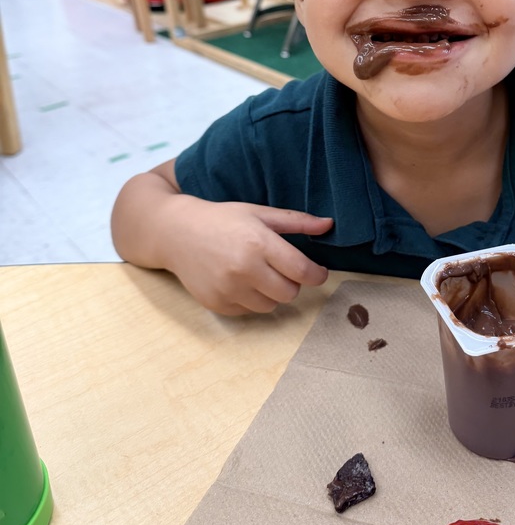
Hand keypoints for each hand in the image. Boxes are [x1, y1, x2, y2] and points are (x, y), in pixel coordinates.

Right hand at [162, 199, 333, 315]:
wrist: (176, 232)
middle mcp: (244, 269)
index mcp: (259, 243)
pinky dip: (251, 299)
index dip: (317, 274)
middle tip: (282, 268)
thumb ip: (297, 221)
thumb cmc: (222, 219)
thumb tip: (329, 224)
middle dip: (293, 282)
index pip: (303, 271)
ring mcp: (228, 290)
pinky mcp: (217, 304)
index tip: (318, 272)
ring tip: (259, 273)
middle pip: (291, 293)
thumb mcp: (259, 213)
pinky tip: (240, 280)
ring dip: (272, 293)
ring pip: (272, 305)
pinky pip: (249, 311)